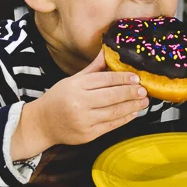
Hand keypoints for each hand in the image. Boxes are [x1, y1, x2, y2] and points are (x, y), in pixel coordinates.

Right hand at [10, 50, 147, 158]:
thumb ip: (92, 68)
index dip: (122, 78)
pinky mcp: (87, 135)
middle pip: (111, 96)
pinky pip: (110, 126)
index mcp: (75, 86)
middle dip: (130, 92)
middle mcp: (79, 103)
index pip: (104, 80)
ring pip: (113, 112)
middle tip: (144, 89)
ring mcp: (83, 120)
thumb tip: (108, 52)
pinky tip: (133, 112)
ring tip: (144, 101)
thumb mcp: (72, 80)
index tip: (136, 77)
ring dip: (132, 106)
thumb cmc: (58, 98)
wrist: (41, 124)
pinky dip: (124, 119)